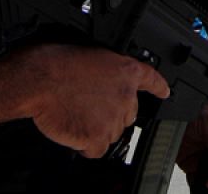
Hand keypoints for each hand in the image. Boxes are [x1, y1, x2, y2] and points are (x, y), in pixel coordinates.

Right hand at [17, 44, 167, 157]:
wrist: (42, 80)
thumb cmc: (59, 64)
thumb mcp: (94, 58)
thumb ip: (109, 75)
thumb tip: (107, 87)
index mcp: (126, 71)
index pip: (151, 79)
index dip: (158, 87)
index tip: (165, 92)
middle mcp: (125, 96)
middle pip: (127, 115)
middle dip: (110, 115)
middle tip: (89, 107)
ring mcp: (114, 118)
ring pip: (110, 134)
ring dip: (95, 130)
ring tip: (76, 114)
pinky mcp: (98, 137)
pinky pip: (96, 150)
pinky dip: (84, 145)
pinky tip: (73, 130)